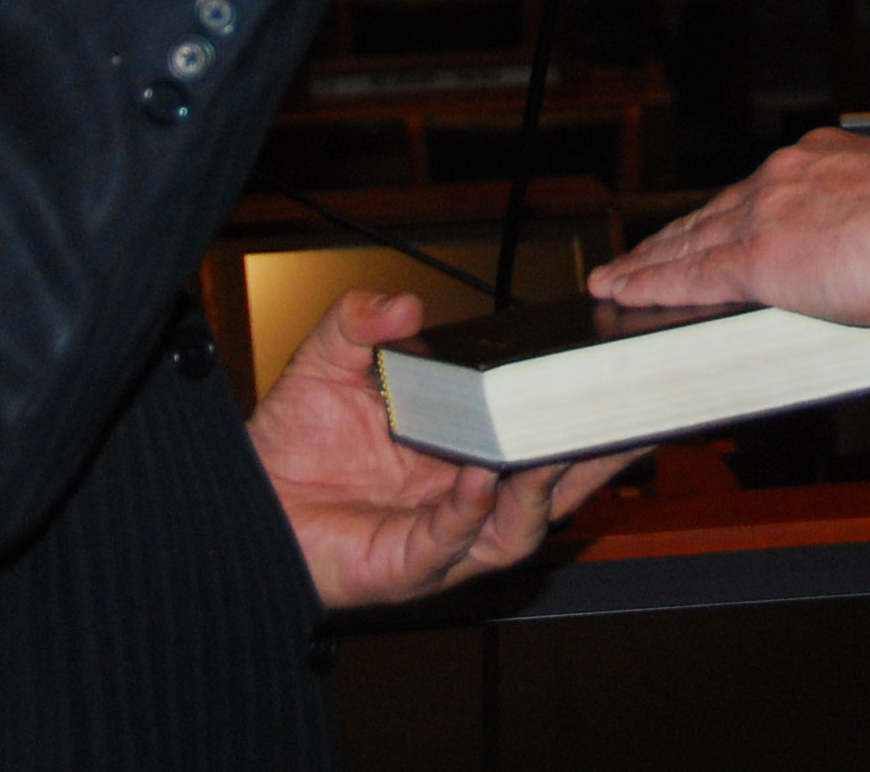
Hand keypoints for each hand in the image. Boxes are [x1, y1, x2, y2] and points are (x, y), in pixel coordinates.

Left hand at [248, 290, 634, 611]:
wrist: (242, 499)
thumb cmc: (293, 440)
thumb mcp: (329, 361)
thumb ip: (362, 321)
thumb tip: (405, 305)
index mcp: (463, 449)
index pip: (539, 437)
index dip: (581, 416)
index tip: (616, 379)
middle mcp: (464, 499)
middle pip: (553, 487)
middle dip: (595, 459)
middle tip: (627, 419)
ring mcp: (441, 538)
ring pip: (518, 527)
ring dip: (542, 491)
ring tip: (550, 449)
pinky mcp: (407, 565)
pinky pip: (453, 542)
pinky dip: (473, 509)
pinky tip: (481, 477)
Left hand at [586, 128, 869, 323]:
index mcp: (821, 158)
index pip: (755, 192)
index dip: (722, 213)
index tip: (705, 226)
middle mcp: (784, 176)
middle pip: (710, 213)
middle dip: (673, 236)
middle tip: (639, 254)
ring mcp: (766, 214)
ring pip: (688, 241)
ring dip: (647, 261)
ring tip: (616, 278)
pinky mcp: (758, 258)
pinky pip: (689, 275)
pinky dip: (650, 284)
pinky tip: (623, 291)